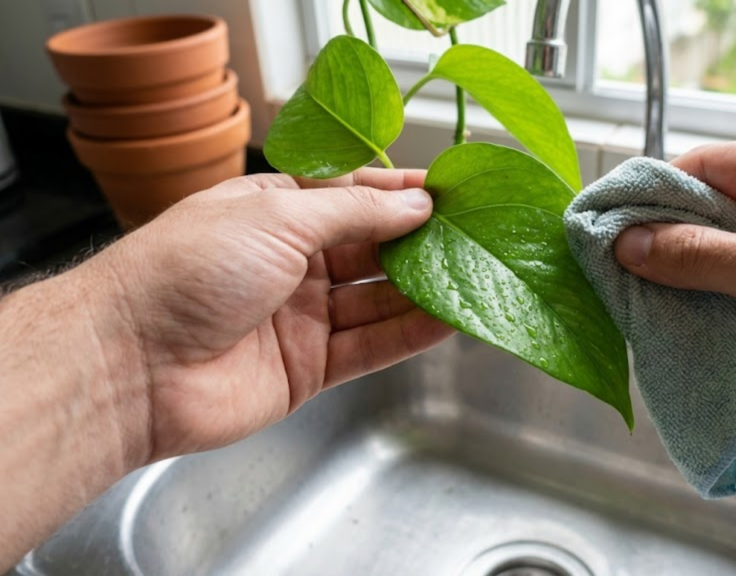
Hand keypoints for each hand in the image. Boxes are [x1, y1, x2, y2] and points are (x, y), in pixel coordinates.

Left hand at [0, 168, 453, 566]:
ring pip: (376, 300)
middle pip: (369, 249)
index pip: (351, 196)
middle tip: (472, 233)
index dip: (400, 193)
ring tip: (472, 275)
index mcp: (273, 214)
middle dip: (419, 240)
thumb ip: (353, 213)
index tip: (450, 190)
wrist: (130, 364)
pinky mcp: (308, 368)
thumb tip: (414, 202)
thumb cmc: (185, 271)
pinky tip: (447, 320)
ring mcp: (300, 318)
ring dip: (422, 289)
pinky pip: (370, 347)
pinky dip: (409, 334)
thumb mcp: (276, 218)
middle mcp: (289, 263)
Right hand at [614, 135, 735, 452]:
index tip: (609, 227)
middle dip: (674, 245)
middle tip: (624, 275)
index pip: (711, 167)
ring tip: (654, 307)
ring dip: (700, 281)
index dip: (656, 196)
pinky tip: (699, 326)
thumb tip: (632, 244)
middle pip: (719, 211)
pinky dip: (728, 305)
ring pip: (734, 253)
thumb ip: (702, 258)